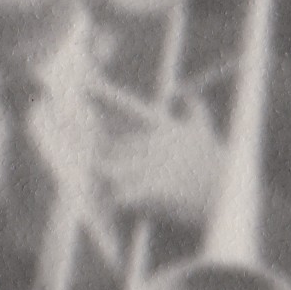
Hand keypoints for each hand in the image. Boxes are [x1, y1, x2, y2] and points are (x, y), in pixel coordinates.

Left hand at [82, 83, 224, 240]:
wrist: (227, 192)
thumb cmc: (216, 162)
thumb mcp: (207, 130)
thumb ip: (194, 107)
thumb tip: (181, 91)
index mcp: (162, 127)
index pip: (124, 108)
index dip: (100, 97)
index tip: (80, 87)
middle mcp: (154, 143)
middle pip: (107, 140)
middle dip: (83, 140)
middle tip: (62, 135)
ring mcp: (153, 165)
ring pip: (110, 167)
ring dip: (94, 172)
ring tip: (78, 172)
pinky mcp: (155, 188)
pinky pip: (123, 194)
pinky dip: (112, 199)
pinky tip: (105, 202)